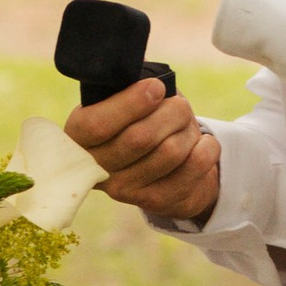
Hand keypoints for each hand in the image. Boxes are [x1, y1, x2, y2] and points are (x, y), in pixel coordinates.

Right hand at [66, 75, 220, 228]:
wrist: (155, 166)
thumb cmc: (137, 119)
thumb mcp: (123, 99)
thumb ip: (128, 88)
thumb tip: (153, 84)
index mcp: (79, 137)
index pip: (97, 125)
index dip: (130, 104)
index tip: (156, 87)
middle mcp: (96, 168)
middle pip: (140, 138)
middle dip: (171, 112)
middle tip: (179, 104)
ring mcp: (124, 190)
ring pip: (170, 152)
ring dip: (188, 129)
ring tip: (186, 124)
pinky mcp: (155, 202)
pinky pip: (193, 168)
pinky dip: (207, 148)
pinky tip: (202, 142)